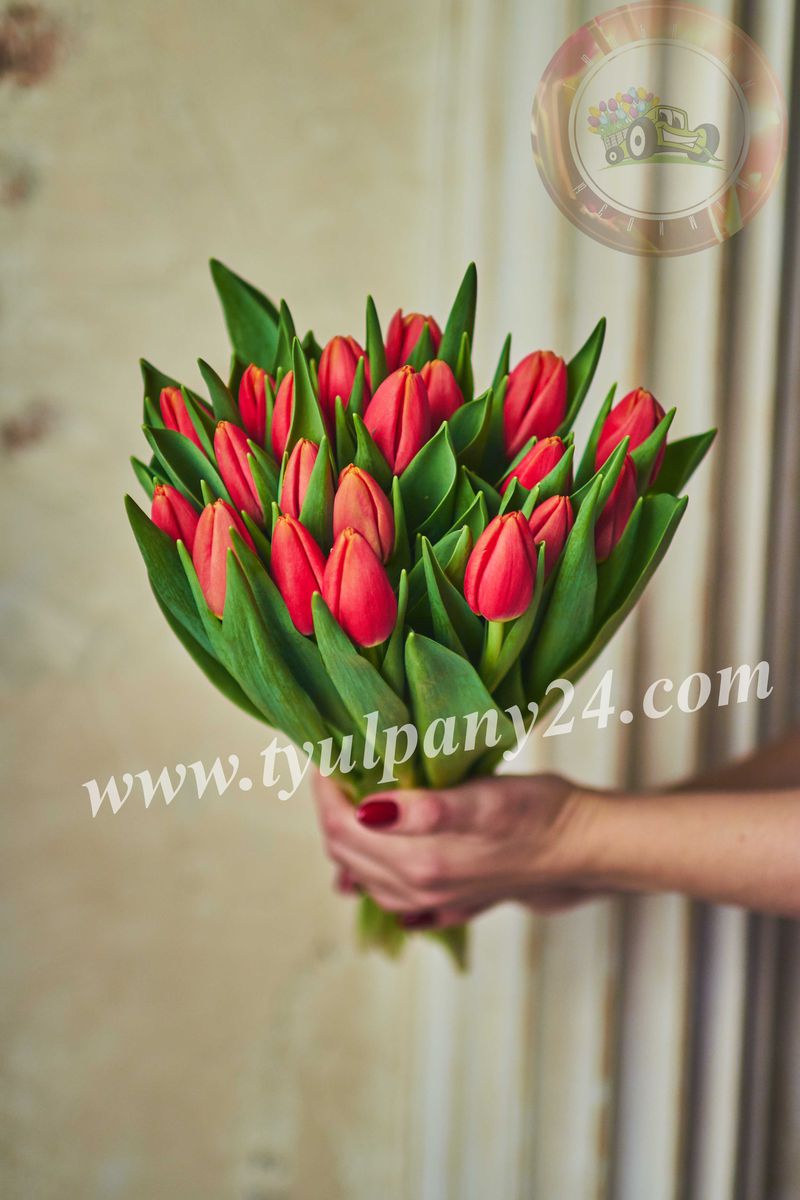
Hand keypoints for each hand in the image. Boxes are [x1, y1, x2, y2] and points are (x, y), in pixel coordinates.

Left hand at [313, 772, 600, 928]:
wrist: (586, 850)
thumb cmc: (540, 812)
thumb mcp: (486, 799)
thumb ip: (426, 809)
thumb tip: (369, 809)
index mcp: (420, 862)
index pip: (343, 828)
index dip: (326, 791)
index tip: (327, 754)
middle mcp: (418, 890)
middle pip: (346, 853)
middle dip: (331, 809)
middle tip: (335, 769)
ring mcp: (433, 903)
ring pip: (364, 878)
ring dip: (347, 840)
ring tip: (347, 801)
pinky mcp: (452, 905)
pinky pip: (393, 899)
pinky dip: (370, 878)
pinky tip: (371, 866)